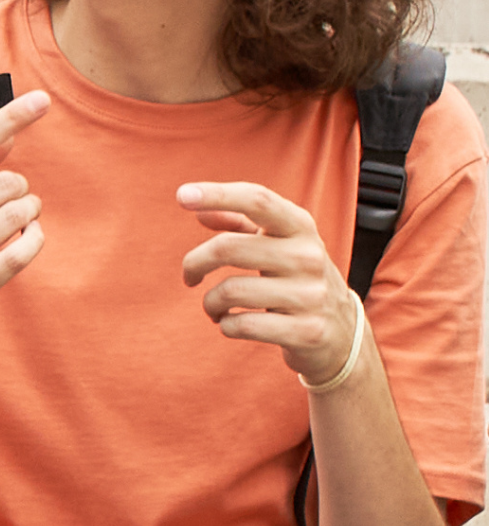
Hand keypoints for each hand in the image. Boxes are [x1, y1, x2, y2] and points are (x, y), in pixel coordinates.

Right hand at [0, 93, 49, 372]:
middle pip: (11, 182)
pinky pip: (26, 248)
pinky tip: (20, 248)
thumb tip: (9, 134)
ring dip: (28, 220)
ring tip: (10, 233)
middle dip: (20, 194)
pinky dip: (33, 244)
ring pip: (22, 213)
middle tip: (4, 213)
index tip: (42, 100)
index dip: (9, 117)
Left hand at [180, 180, 371, 387]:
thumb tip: (198, 209)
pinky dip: (225, 325)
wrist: (342, 329)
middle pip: (228, 248)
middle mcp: (308, 256)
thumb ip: (239, 225)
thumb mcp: (278, 244)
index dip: (219, 194)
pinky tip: (231, 323)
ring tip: (215, 307)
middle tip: (189, 276)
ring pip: (230, 291)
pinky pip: (242, 325)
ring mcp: (310, 294)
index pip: (258, 200)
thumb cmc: (297, 278)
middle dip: (194, 263)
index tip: (183, 195)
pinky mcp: (306, 330)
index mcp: (299, 228)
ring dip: (209, 303)